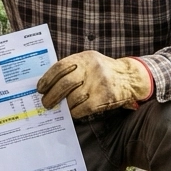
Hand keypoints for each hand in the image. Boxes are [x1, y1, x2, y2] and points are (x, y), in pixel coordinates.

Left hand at [37, 51, 152, 118]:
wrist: (129, 77)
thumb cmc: (103, 71)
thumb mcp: (89, 62)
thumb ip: (72, 69)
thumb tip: (49, 84)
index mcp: (85, 58)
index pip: (60, 67)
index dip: (47, 79)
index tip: (40, 88)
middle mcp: (92, 68)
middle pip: (65, 83)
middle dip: (52, 96)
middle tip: (46, 103)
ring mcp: (99, 83)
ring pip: (73, 98)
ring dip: (64, 106)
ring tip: (61, 108)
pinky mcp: (105, 97)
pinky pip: (83, 108)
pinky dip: (75, 112)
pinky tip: (73, 112)